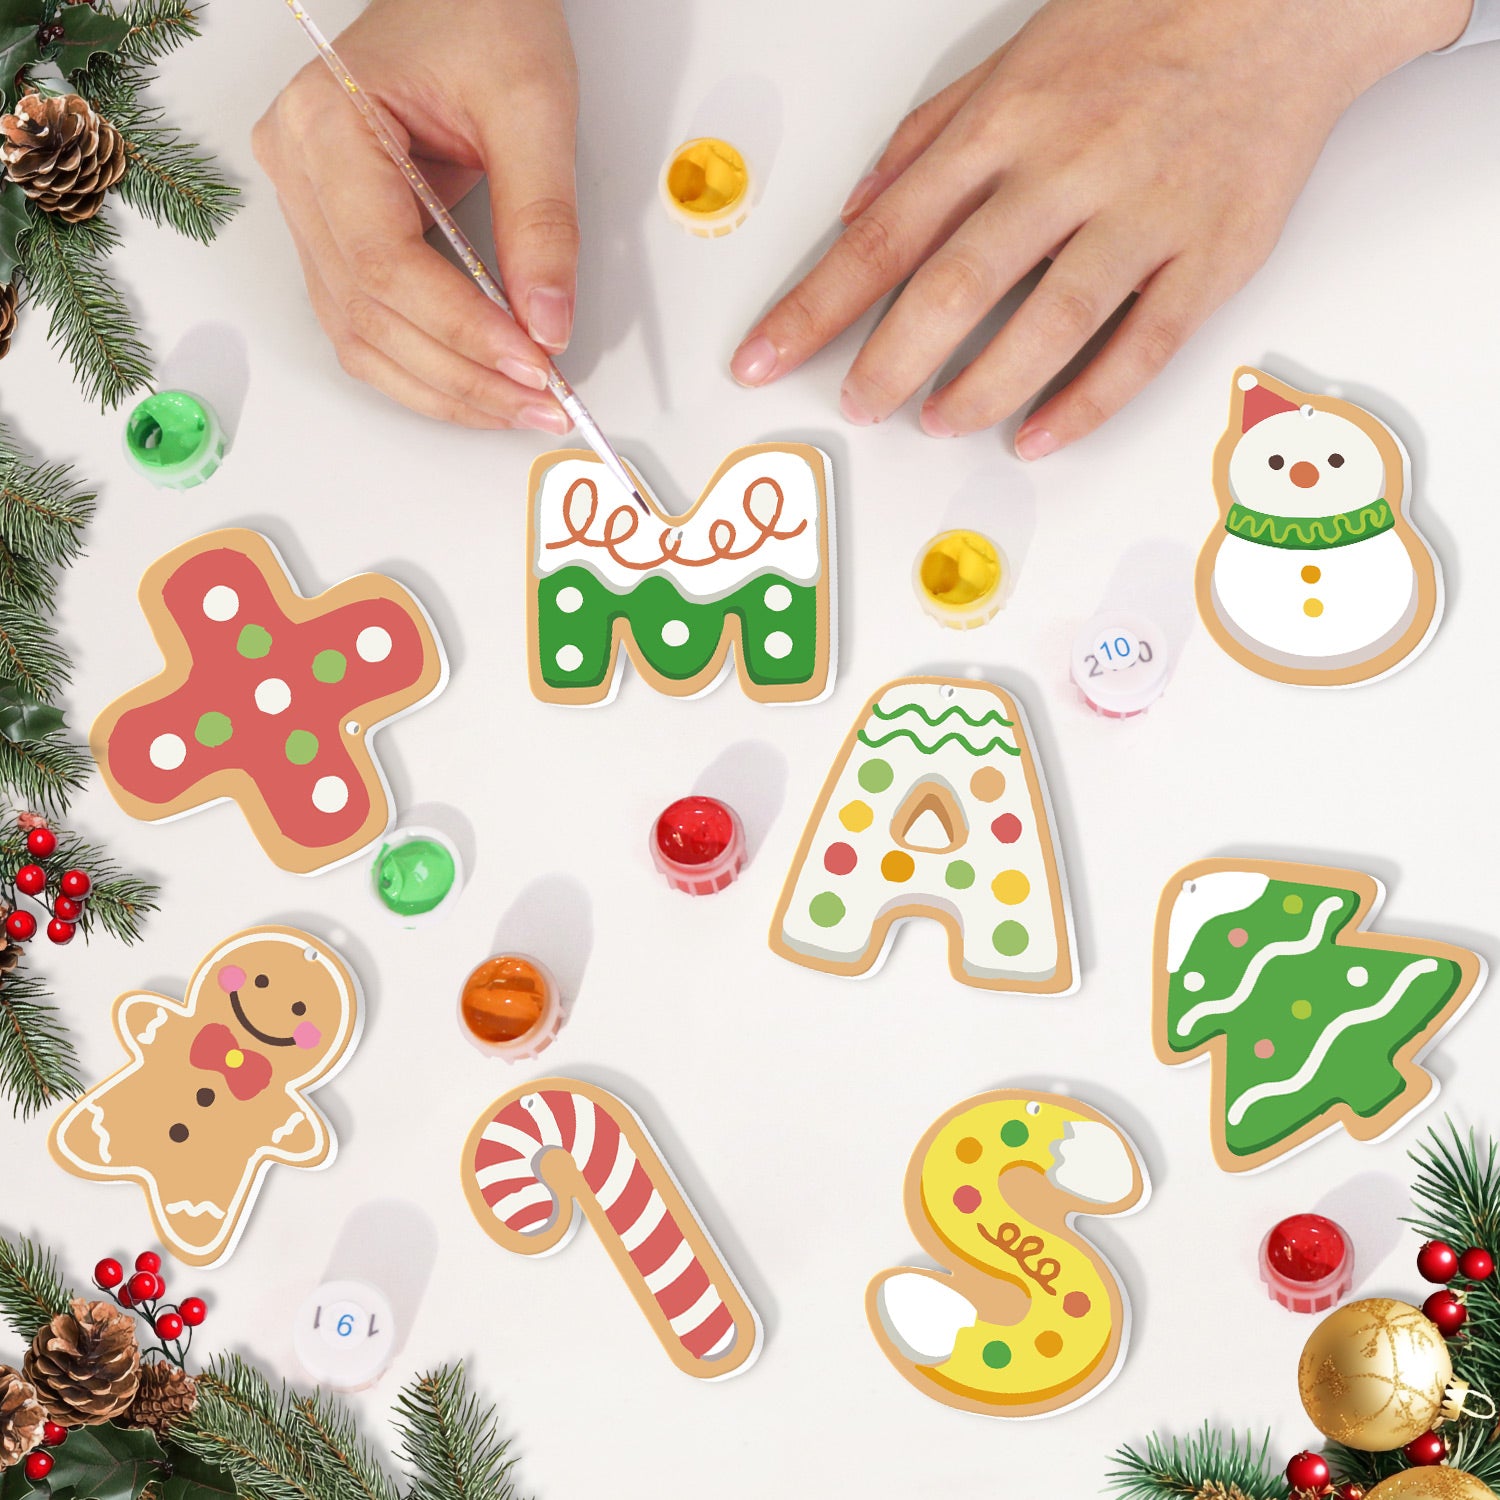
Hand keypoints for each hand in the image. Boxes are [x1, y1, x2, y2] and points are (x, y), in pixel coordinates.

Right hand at [254, 0, 578, 430]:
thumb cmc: (481, 16)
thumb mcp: (532, 107)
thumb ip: (542, 221)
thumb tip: (547, 324)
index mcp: (326, 123)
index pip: (386, 264)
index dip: (461, 330)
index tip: (533, 364)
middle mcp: (297, 170)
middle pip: (369, 314)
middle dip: (462, 375)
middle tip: (542, 402)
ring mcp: (308, 207)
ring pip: (361, 337)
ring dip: (444, 388)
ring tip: (520, 405)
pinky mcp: (335, 235)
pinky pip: (368, 325)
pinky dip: (428, 367)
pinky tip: (482, 385)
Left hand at [731, 0, 1468, 455]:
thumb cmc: (1142, 24)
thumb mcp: (1013, 58)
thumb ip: (928, 139)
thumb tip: (856, 212)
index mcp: (1005, 124)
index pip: (885, 235)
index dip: (815, 306)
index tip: (764, 357)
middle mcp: (1067, 169)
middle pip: (955, 285)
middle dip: (888, 360)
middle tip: (856, 406)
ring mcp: (1143, 214)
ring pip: (1048, 323)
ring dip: (982, 389)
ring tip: (938, 422)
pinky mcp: (1210, 255)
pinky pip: (1141, 346)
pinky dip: (1085, 401)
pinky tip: (1038, 436)